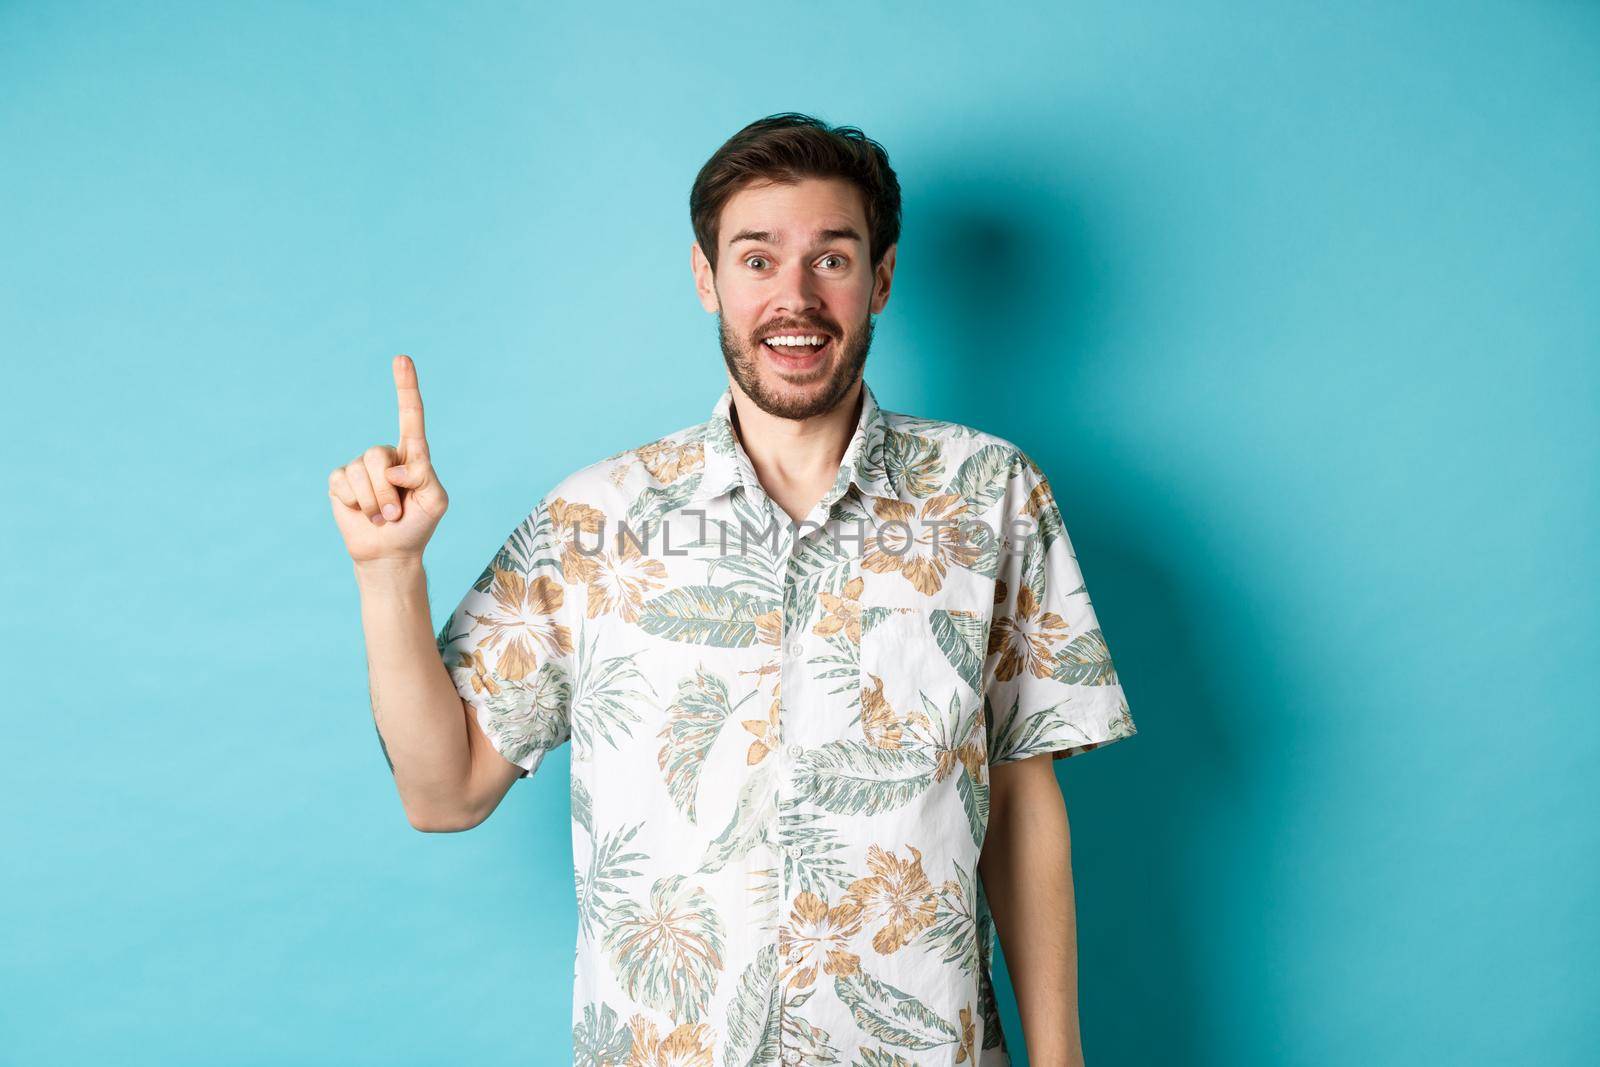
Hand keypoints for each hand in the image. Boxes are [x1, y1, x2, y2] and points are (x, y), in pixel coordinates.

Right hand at [328, 354, 449, 564]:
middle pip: (377, 456)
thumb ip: (423, 476)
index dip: (406, 387)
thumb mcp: (435, 501)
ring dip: (373, 503)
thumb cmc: (417, 525)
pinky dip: (355, 504)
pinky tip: (361, 513)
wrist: (390, 553)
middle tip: (395, 513)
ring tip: (382, 517)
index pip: (410, 416)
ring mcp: (360, 467)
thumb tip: (392, 468)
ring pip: (360, 472)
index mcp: (412, 455)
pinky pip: (343, 484)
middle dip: (386, 492)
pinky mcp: (340, 482)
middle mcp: (385, 456)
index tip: (402, 358)